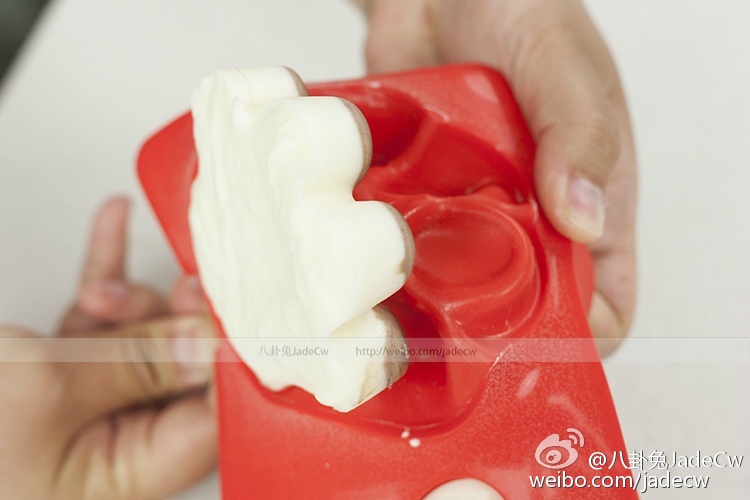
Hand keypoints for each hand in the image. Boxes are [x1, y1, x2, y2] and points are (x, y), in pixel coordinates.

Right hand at [0, 198, 217, 498]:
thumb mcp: (48, 391)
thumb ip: (138, 364)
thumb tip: (209, 342)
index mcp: (128, 475)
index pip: (214, 417)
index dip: (233, 360)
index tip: (241, 310)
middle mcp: (115, 448)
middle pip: (182, 371)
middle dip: (177, 323)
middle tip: (187, 288)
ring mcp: (89, 410)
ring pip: (139, 341)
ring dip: (129, 302)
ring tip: (103, 289)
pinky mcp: (60, 379)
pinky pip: (94, 324)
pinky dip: (102, 275)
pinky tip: (111, 223)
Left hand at [356, 0, 636, 352]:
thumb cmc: (522, 10)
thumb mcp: (562, 64)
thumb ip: (580, 131)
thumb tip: (585, 217)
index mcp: (588, 206)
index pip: (600, 305)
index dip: (572, 334)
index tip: (525, 336)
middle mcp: (525, 220)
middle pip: (513, 309)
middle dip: (480, 318)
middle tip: (440, 302)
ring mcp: (464, 210)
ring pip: (444, 282)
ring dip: (417, 281)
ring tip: (390, 262)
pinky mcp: (411, 192)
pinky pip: (393, 237)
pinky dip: (376, 241)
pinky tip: (356, 230)